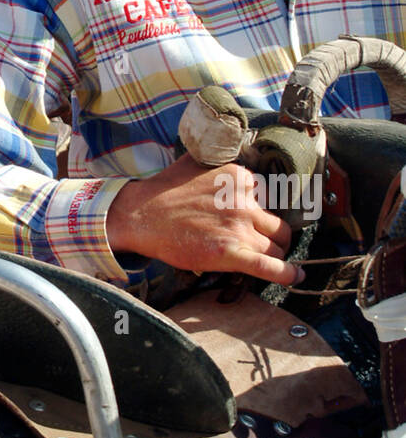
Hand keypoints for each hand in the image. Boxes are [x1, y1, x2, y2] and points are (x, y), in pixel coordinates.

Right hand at [106, 153, 301, 286]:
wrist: (141, 214)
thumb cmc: (165, 190)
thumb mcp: (198, 162)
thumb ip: (221, 164)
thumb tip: (234, 159)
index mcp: (240, 177)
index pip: (269, 198)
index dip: (263, 213)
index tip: (257, 222)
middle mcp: (244, 200)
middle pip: (279, 225)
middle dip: (275, 236)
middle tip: (265, 243)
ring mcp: (239, 227)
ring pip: (277, 247)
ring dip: (275, 255)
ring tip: (269, 260)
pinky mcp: (230, 253)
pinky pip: (270, 267)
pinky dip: (287, 274)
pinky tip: (296, 277)